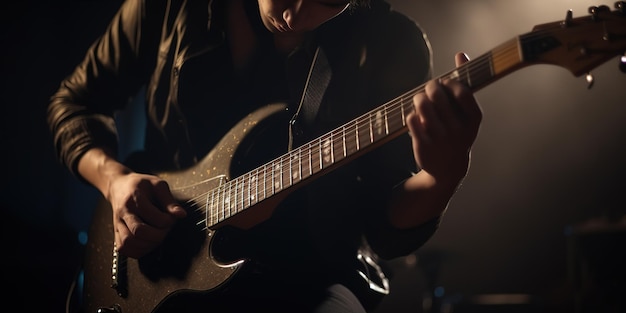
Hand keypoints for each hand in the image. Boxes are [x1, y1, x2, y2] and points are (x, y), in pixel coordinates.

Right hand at [107, 172, 186, 257]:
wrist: (119, 186)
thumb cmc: (141, 185)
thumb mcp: (158, 185)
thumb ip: (170, 201)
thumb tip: (181, 215)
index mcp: (134, 198)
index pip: (151, 215)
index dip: (166, 221)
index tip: (172, 219)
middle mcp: (123, 213)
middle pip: (139, 232)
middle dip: (158, 235)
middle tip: (166, 229)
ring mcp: (118, 224)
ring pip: (129, 242)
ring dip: (148, 244)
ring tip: (157, 236)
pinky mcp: (116, 233)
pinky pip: (124, 249)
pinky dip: (138, 251)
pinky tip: (148, 243)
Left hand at [407, 52, 482, 182]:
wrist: (449, 169)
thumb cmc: (458, 131)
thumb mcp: (467, 112)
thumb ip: (464, 82)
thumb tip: (461, 54)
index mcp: (474, 119)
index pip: (462, 91)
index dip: (450, 83)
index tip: (446, 84)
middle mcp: (458, 129)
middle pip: (437, 94)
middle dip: (430, 87)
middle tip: (429, 89)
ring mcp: (440, 138)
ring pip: (422, 104)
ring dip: (418, 98)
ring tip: (420, 100)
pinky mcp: (423, 145)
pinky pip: (411, 119)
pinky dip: (412, 114)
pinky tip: (417, 118)